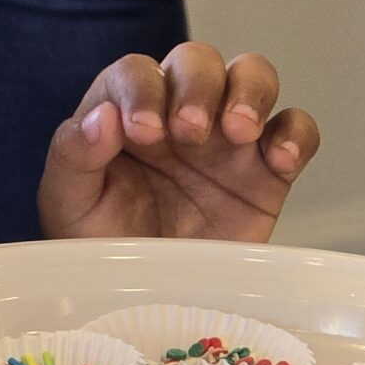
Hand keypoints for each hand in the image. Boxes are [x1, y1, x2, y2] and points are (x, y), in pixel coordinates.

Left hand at [37, 45, 319, 242]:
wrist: (148, 303)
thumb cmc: (102, 246)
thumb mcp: (68, 205)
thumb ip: (74, 155)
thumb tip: (103, 117)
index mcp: (126, 113)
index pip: (136, 72)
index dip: (142, 91)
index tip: (143, 133)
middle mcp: (178, 113)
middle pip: (198, 61)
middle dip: (197, 85)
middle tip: (190, 132)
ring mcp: (227, 139)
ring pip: (253, 76)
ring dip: (250, 91)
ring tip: (238, 131)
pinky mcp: (268, 171)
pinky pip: (297, 130)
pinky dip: (296, 135)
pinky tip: (280, 160)